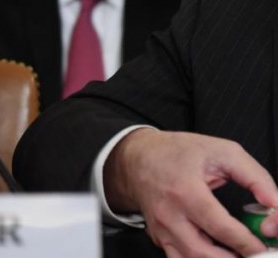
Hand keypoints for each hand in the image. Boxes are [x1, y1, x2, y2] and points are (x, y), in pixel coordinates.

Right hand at [104, 129, 277, 256]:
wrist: (137, 158)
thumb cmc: (177, 152)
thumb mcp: (222, 152)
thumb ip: (255, 177)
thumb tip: (275, 204)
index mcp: (185, 191)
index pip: (221, 228)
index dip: (248, 243)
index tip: (264, 246)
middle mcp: (169, 215)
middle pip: (204, 253)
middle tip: (256, 254)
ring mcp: (162, 230)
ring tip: (239, 254)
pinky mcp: (159, 238)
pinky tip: (218, 253)